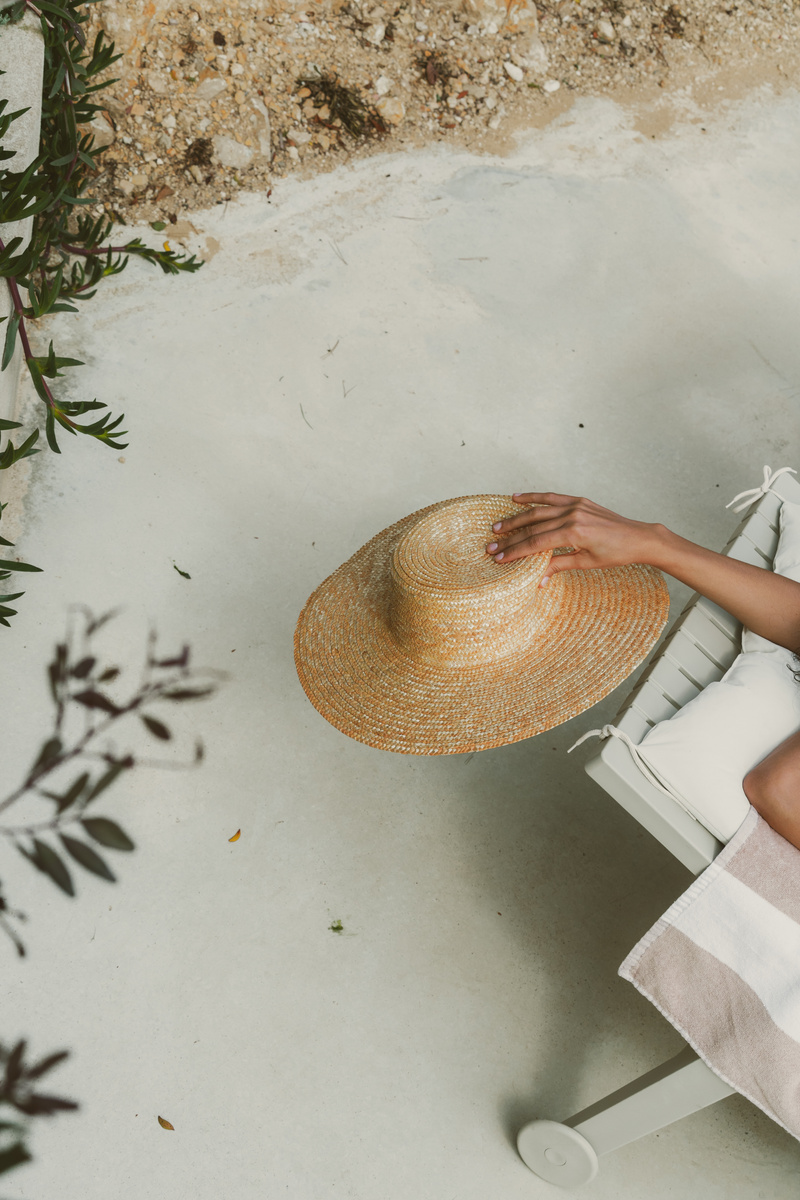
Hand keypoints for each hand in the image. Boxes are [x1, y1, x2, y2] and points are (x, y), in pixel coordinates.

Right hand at [485, 492, 662, 583]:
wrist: (637, 537)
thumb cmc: (615, 554)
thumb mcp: (586, 563)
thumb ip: (559, 566)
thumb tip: (537, 580)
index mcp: (574, 533)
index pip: (537, 543)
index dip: (515, 551)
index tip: (499, 558)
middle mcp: (572, 516)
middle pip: (533, 527)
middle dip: (510, 538)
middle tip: (490, 545)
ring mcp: (575, 506)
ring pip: (538, 511)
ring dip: (515, 518)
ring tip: (498, 526)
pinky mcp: (579, 501)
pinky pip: (551, 497)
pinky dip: (533, 496)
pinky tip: (516, 497)